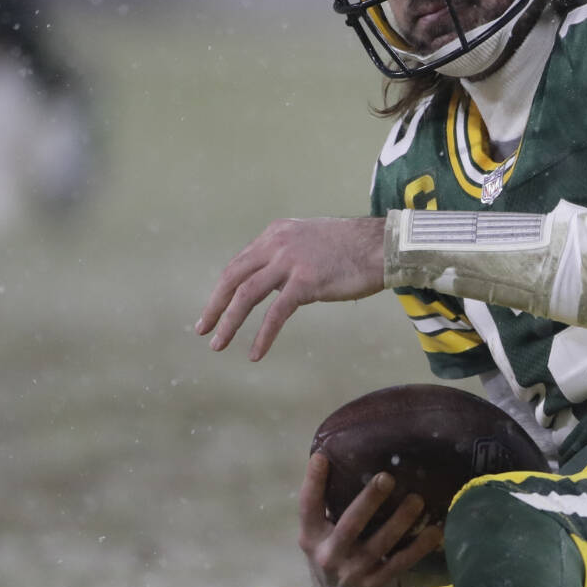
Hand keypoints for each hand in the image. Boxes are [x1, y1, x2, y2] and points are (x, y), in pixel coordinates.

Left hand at [195, 216, 384, 359]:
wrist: (384, 246)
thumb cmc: (355, 248)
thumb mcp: (313, 242)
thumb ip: (290, 257)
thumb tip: (277, 282)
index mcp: (277, 233)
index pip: (241, 263)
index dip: (225, 288)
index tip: (215, 308)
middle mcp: (278, 243)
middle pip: (233, 277)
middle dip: (215, 305)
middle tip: (202, 328)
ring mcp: (291, 261)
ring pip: (247, 295)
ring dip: (228, 321)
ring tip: (217, 343)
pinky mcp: (306, 281)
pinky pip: (276, 313)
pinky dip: (263, 335)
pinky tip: (255, 353)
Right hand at [298, 452, 443, 586]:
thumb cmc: (333, 555)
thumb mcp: (320, 535)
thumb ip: (328, 508)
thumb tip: (341, 458)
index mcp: (312, 537)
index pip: (308, 507)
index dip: (313, 482)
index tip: (323, 457)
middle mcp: (330, 555)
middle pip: (349, 525)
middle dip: (368, 501)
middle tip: (387, 478)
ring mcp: (354, 572)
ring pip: (380, 544)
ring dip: (400, 521)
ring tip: (417, 500)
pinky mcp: (376, 585)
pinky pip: (400, 563)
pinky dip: (419, 547)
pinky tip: (435, 530)